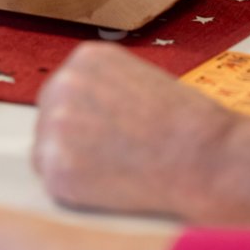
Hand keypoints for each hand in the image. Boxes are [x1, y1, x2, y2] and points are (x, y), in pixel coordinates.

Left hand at [33, 42, 234, 218]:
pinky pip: (55, 183)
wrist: (202, 156)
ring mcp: (54, 126)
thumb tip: (86, 108)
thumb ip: (104, 86)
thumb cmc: (186, 121)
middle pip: (49, 117)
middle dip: (72, 138)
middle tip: (106, 156)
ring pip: (46, 151)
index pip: (63, 89)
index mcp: (84, 59)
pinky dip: (76, 190)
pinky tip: (109, 186)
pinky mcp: (55, 169)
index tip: (102, 130)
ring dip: (71, 164)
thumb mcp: (140, 77)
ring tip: (114, 169)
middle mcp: (61, 85)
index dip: (82, 115)